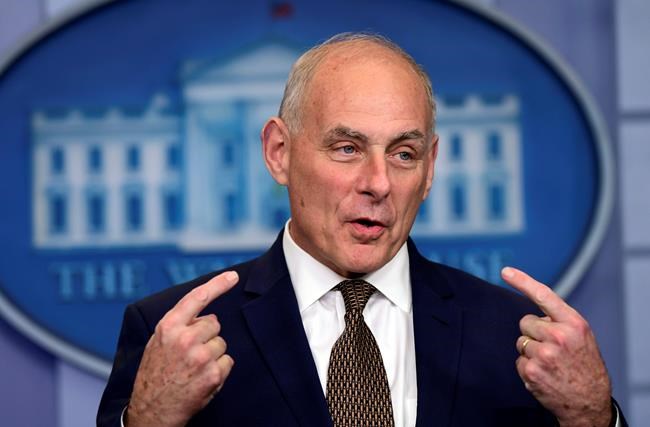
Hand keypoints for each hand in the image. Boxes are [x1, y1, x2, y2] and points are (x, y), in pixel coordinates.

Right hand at [126, 271, 238, 426]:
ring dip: (213, 353)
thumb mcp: (157, 342)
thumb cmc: (154, 374)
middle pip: (214, 323)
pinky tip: (201, 378)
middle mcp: (185, 339)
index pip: (197, 298)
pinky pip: (227, 361)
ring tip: (193, 367)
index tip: (232, 276)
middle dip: (207, 335)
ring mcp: (201, 357)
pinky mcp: (213, 374)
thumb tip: (205, 314)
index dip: (217, 284)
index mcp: (168, 327)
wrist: (152, 410)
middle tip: (190, 352)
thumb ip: (178, 325)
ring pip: (221, 343)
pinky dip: (219, 369)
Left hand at [502, 267, 611, 426]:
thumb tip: (534, 315)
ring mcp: (544, 354)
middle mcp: (559, 336)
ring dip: (531, 351)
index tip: (505, 272)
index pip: (544, 295)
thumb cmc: (584, 366)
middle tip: (552, 349)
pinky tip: (544, 375)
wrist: (589, 402)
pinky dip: (528, 367)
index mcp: (574, 324)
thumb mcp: (581, 337)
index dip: (523, 281)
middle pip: (526, 322)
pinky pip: (519, 360)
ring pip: (521, 342)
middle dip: (534, 333)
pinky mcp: (531, 370)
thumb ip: (560, 322)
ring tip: (551, 364)